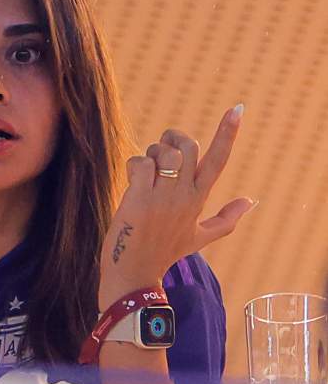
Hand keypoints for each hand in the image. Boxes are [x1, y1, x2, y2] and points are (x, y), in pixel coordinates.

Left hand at [98, 105, 254, 308]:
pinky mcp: (139, 199)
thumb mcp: (199, 237)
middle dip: (171, 138)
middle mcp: (185, 196)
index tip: (238, 109)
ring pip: (163, 152)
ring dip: (150, 153)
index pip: (218, 160)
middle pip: (188, 145)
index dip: (228, 133)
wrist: (135, 274)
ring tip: (144, 172)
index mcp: (199, 199)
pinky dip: (134, 166)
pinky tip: (131, 182)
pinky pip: (141, 164)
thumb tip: (252, 202)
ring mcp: (163, 198)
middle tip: (159, 152)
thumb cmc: (164, 253)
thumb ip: (227, 220)